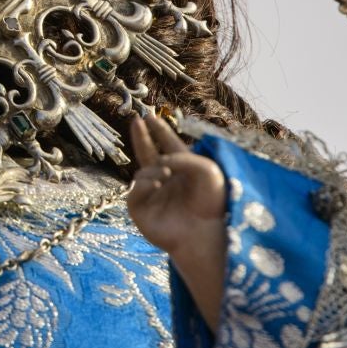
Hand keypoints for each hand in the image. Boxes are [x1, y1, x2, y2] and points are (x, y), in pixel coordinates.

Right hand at [126, 116, 228, 329]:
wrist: (206, 232)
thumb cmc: (212, 202)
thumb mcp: (207, 170)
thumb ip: (183, 157)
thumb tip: (160, 161)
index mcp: (183, 169)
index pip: (168, 144)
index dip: (159, 130)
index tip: (150, 116)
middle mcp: (165, 180)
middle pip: (148, 153)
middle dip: (141, 136)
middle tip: (136, 120)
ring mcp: (152, 195)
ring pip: (142, 173)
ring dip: (153, 170)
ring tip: (165, 174)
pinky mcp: (141, 211)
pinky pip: (134, 192)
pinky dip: (144, 185)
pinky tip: (157, 185)